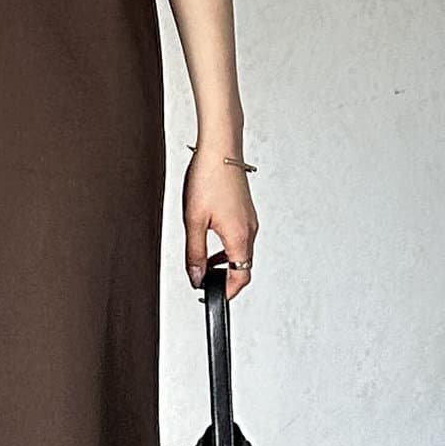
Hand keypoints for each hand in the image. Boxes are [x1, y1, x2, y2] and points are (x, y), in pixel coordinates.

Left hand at [183, 150, 257, 298]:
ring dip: (224, 263)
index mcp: (240, 236)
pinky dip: (227, 247)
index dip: (226, 292)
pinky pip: (240, 238)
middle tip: (205, 284)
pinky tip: (209, 241)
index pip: (240, 277)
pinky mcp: (245, 211)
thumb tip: (196, 276)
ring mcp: (250, 220)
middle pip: (243, 266)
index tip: (213, 298)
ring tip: (203, 264)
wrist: (220, 147)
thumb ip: (195, 253)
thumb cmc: (208, 177)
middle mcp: (250, 230)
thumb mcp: (193, 221)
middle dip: (224, 279)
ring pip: (241, 252)